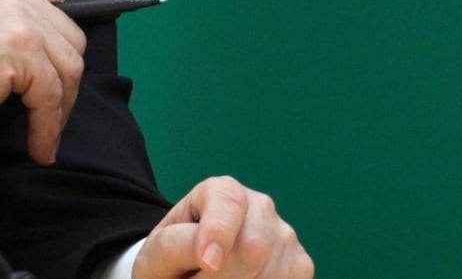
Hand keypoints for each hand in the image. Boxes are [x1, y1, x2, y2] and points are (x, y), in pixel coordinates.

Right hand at [0, 0, 147, 163]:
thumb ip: (15, 20)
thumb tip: (57, 44)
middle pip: (72, 37)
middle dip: (62, 81)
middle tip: (42, 112)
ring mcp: (16, 16)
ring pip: (69, 67)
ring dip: (57, 107)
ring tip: (38, 130)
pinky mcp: (16, 48)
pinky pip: (53, 93)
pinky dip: (49, 125)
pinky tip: (39, 143)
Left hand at [134, 176, 312, 277]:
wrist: (190, 269)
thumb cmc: (173, 259)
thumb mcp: (160, 250)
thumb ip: (177, 246)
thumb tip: (213, 259)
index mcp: (222, 191)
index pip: (228, 204)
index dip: (219, 233)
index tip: (207, 262)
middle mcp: (260, 205)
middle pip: (252, 248)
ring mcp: (285, 234)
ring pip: (271, 272)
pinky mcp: (300, 264)